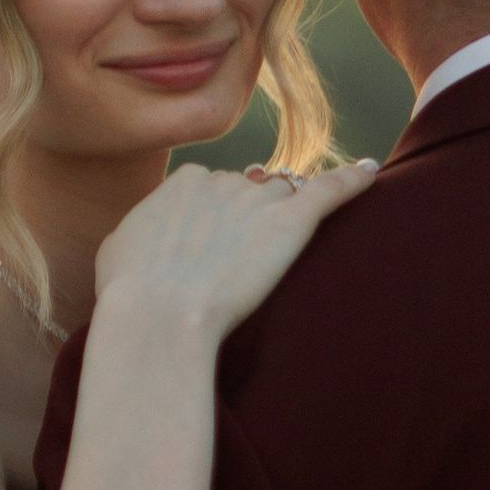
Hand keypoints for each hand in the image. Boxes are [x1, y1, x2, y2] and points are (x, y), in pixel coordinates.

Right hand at [91, 154, 378, 343]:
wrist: (159, 316)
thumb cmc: (130, 293)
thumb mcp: (118, 248)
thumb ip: (142, 229)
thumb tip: (145, 233)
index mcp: (183, 182)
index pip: (213, 188)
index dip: (217, 220)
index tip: (212, 252)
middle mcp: (224, 180)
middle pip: (252, 190)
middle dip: (251, 220)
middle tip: (241, 264)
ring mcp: (259, 199)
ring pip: (286, 195)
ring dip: (286, 217)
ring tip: (280, 251)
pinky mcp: (293, 221)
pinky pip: (331, 189)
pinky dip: (353, 180)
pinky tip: (372, 172)